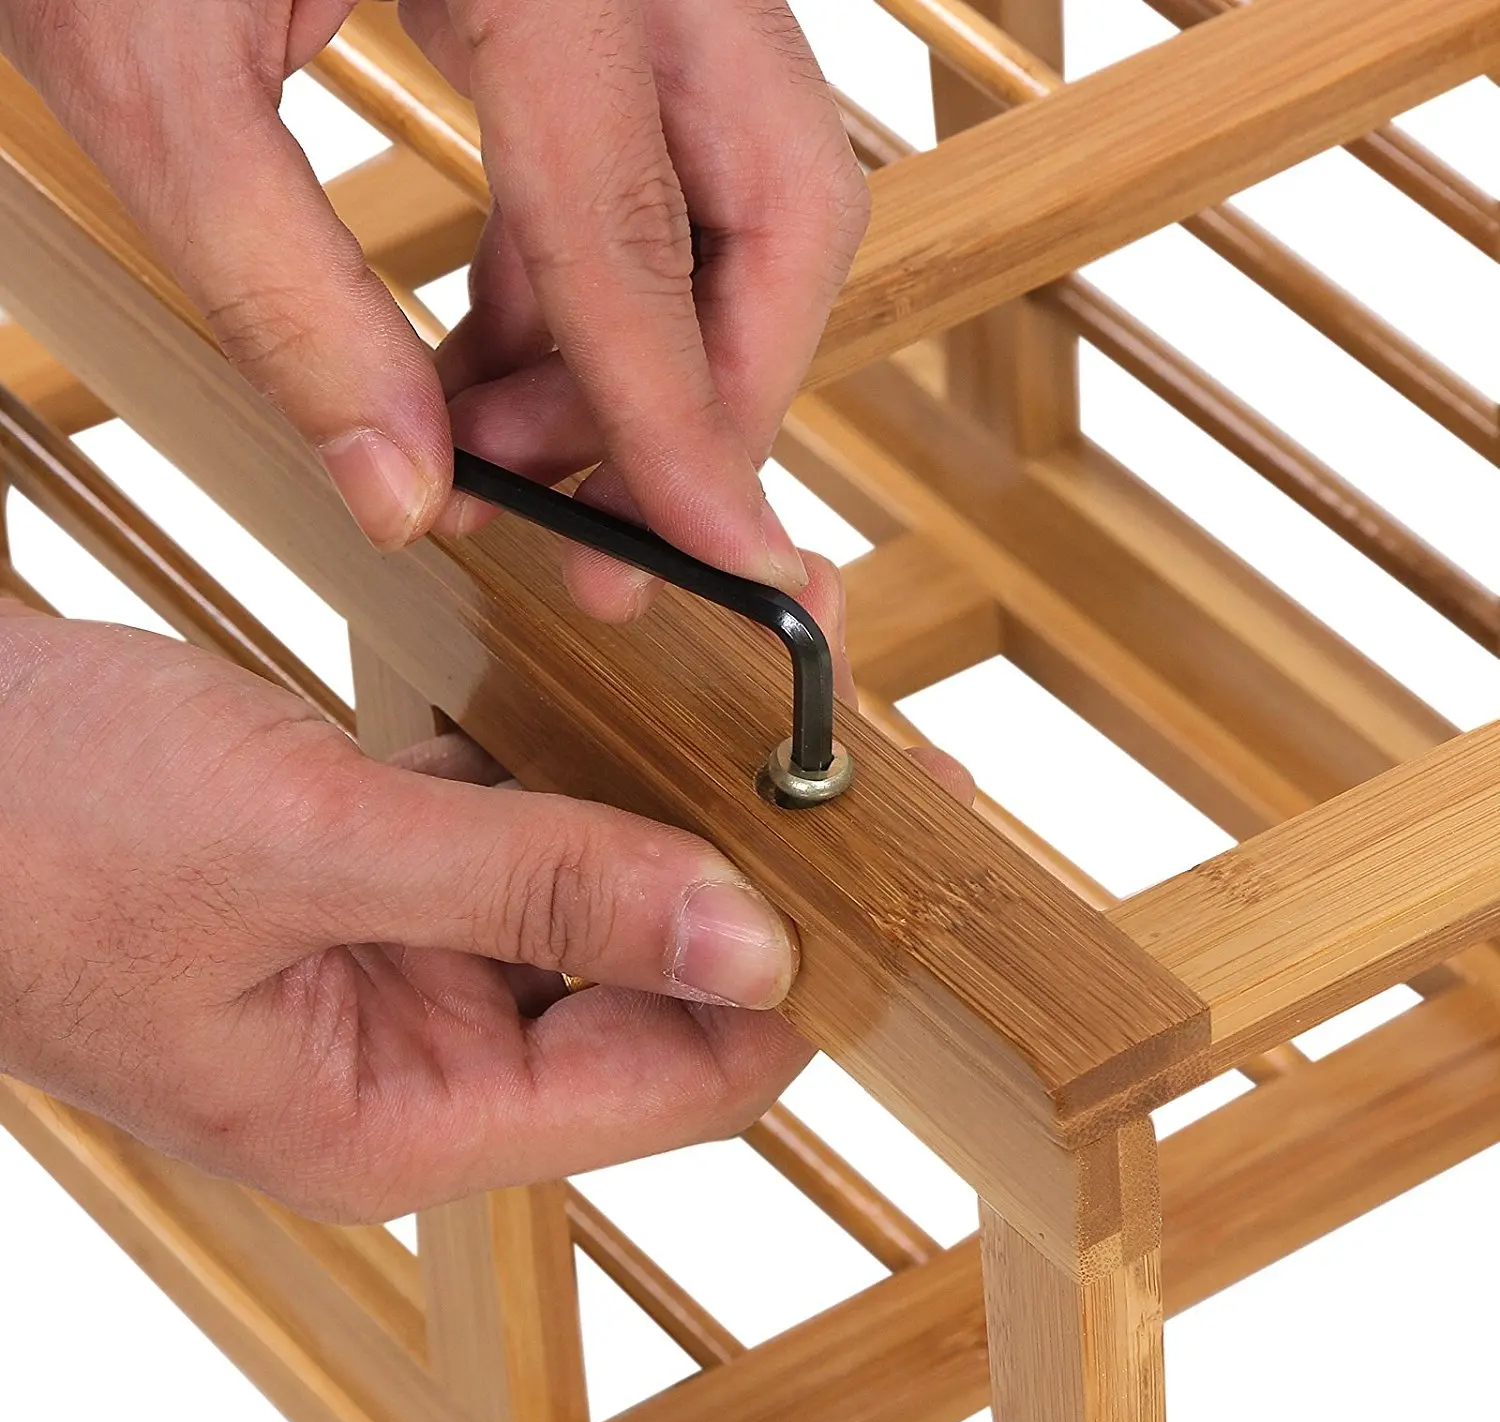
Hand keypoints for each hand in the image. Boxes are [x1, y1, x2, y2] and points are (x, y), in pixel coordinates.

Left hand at [0, 0, 866, 617]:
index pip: (639, 232)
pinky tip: (489, 374)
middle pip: (774, 209)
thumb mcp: (151, 72)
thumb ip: (282, 292)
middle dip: (709, 398)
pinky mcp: (598, 3)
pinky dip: (585, 300)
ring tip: (496, 455)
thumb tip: (401, 490)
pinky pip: (647, 173)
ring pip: (730, 202)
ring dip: (634, 363)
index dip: (684, 424)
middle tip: (617, 530)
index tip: (724, 561)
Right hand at [0, 570, 969, 1220]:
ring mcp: (403, 955)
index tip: (887, 865)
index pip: (679, 1081)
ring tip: (773, 684)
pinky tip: (644, 676)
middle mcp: (423, 1049)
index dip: (796, 981)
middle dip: (752, 860)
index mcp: (406, 1112)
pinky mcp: (381, 869)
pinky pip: (521, 819)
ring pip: (596, 883)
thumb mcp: (302, 843)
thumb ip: (532, 891)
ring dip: (673, 789)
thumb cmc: (31, 823)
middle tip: (849, 743)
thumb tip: (750, 941)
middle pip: (656, 976)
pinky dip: (578, 750)